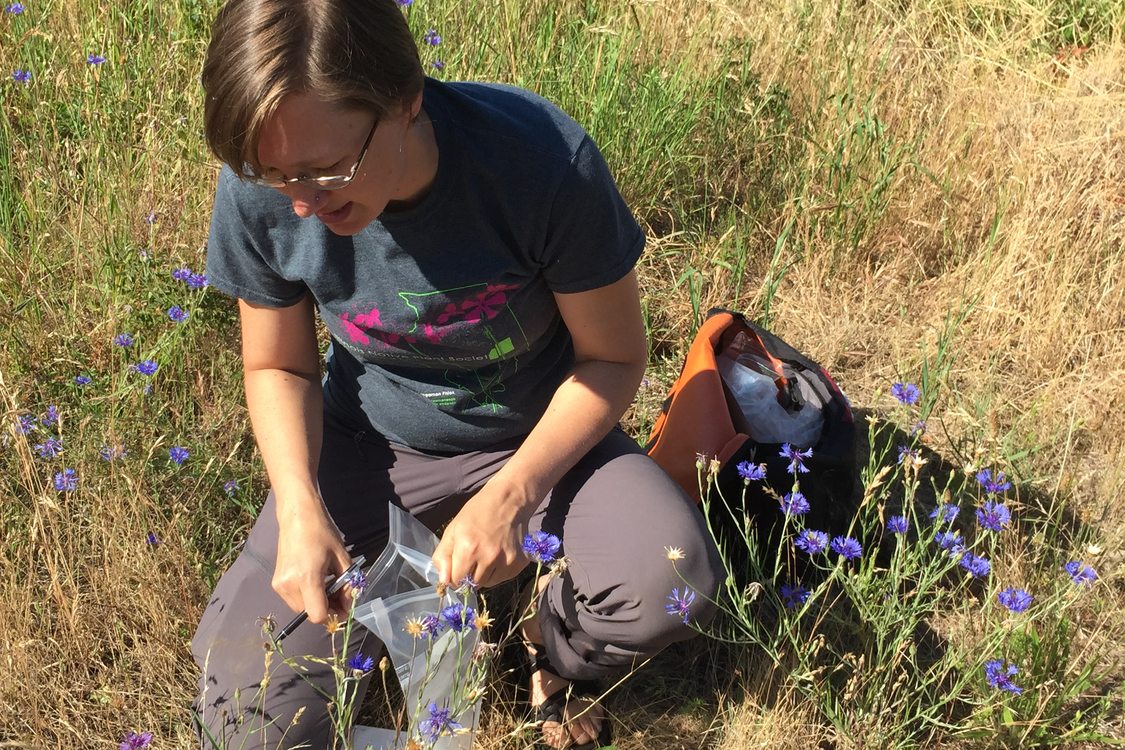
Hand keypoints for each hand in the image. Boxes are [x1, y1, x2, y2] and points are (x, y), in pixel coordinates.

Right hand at [272, 495, 353, 622]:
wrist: (297, 515)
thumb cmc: (322, 532)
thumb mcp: (342, 558)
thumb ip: (347, 585)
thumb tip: (348, 606)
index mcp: (306, 578)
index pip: (317, 615)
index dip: (334, 614)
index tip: (344, 605)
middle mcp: (289, 585)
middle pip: (309, 614)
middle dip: (326, 609)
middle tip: (339, 594)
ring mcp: (279, 585)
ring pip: (301, 609)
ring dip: (316, 604)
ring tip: (327, 585)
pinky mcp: (276, 583)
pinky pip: (294, 599)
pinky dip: (306, 596)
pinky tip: (315, 580)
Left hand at [432, 482, 530, 587]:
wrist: (509, 500)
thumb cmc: (477, 512)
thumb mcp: (453, 529)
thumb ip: (443, 557)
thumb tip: (444, 582)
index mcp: (468, 549)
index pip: (456, 581)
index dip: (453, 575)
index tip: (457, 566)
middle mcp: (489, 558)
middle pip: (472, 585)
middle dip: (468, 575)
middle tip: (472, 557)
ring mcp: (506, 562)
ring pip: (488, 584)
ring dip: (483, 575)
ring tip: (485, 555)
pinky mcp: (519, 564)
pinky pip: (502, 578)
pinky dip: (497, 571)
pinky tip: (498, 554)